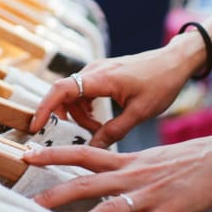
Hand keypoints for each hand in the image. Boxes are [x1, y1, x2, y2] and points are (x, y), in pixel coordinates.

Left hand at [22, 135, 211, 211]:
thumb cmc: (189, 158)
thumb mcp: (151, 156)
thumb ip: (127, 166)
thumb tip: (106, 174)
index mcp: (128, 159)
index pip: (83, 152)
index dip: (53, 153)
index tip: (27, 153)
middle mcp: (133, 174)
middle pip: (87, 181)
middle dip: (56, 192)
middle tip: (29, 202)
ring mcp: (150, 193)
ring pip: (110, 208)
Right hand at [30, 40, 201, 146]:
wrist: (175, 61)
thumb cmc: (161, 83)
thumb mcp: (139, 113)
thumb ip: (114, 131)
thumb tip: (93, 149)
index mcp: (101, 78)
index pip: (62, 89)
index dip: (45, 108)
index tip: (36, 127)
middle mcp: (94, 70)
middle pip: (64, 94)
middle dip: (66, 117)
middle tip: (83, 134)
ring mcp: (97, 70)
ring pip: (73, 94)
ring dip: (79, 114)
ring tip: (99, 129)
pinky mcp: (102, 73)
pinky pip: (83, 91)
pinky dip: (85, 107)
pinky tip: (101, 120)